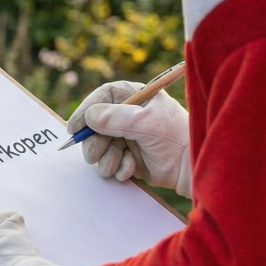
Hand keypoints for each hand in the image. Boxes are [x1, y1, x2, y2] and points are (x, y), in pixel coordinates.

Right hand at [68, 80, 191, 197]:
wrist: (191, 167)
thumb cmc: (175, 138)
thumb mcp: (146, 123)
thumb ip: (116, 118)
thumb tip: (90, 117)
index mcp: (135, 97)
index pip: (103, 97)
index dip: (86, 110)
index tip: (75, 127)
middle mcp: (128, 116)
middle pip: (95, 125)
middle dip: (94, 143)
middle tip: (94, 156)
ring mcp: (127, 137)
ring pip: (100, 147)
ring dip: (106, 159)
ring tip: (119, 164)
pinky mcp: (128, 157)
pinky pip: (110, 162)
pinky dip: (118, 168)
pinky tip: (132, 169)